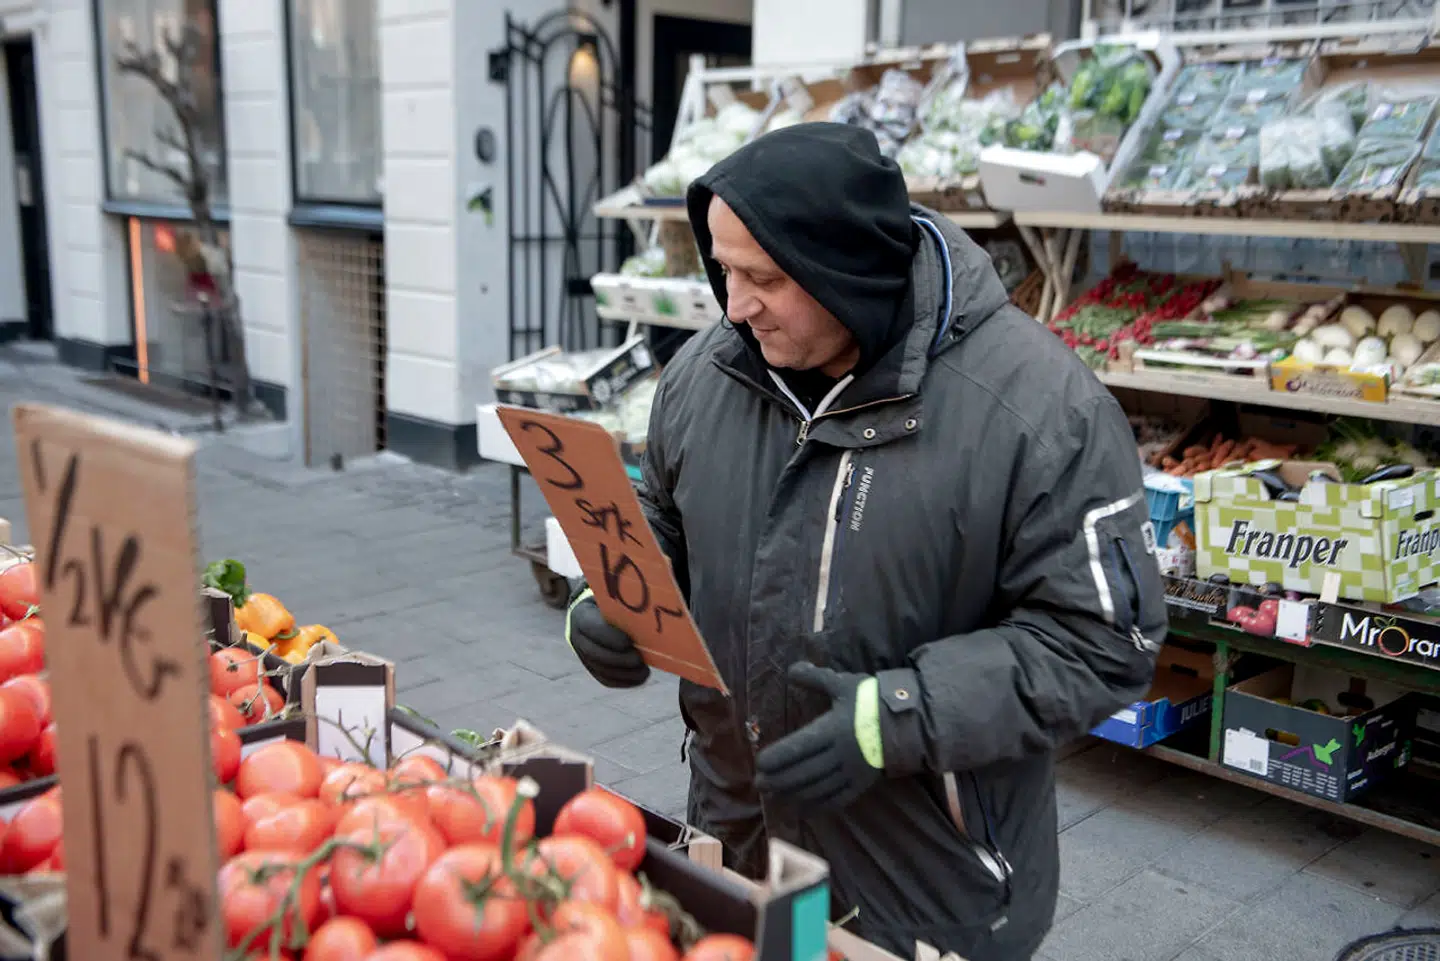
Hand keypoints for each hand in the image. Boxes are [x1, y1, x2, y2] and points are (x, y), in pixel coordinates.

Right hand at [565, 587, 649, 687]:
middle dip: (618, 659)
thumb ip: (623, 603)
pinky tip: (639, 679)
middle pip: (595, 653)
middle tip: (639, 660)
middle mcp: (576, 636)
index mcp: (581, 614)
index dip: (609, 637)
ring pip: (601, 669)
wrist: (597, 611)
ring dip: (624, 673)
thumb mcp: (613, 598)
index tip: (629, 642)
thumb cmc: (612, 601)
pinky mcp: (592, 667)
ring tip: (644, 671)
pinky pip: (605, 679)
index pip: (591, 628)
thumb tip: (647, 609)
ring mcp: (582, 654)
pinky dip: (623, 681)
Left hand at [754, 662, 883, 810]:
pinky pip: (837, 800)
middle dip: (779, 780)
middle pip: (805, 772)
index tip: (760, 763)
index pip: (800, 747)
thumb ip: (815, 678)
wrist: (908, 721)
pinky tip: (801, 810)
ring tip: (773, 796)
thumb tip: (791, 670)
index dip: (778, 757)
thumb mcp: (843, 684)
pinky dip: (817, 807)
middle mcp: (841, 754)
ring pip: (818, 789)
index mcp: (834, 729)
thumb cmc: (872, 699)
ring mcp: (852, 772)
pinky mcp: (861, 784)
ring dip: (793, 794)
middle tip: (759, 784)